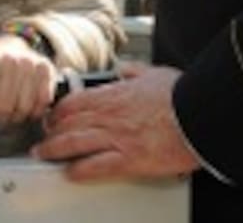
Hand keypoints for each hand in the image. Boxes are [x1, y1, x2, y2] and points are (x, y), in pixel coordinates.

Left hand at [0, 34, 57, 125]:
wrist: (13, 46)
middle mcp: (10, 60)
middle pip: (4, 108)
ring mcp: (30, 64)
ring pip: (23, 108)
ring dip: (16, 116)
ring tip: (9, 111)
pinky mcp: (46, 70)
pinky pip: (42, 102)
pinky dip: (34, 110)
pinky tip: (25, 105)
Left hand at [33, 63, 199, 180]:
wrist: (200, 116)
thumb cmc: (181, 96)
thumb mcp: (155, 73)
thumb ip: (135, 71)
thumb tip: (125, 69)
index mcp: (114, 94)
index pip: (74, 101)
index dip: (58, 111)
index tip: (52, 116)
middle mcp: (110, 115)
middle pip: (68, 122)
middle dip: (50, 131)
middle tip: (42, 138)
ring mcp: (117, 137)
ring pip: (74, 143)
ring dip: (54, 150)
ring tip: (44, 156)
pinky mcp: (129, 159)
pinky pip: (96, 166)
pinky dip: (80, 171)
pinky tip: (70, 173)